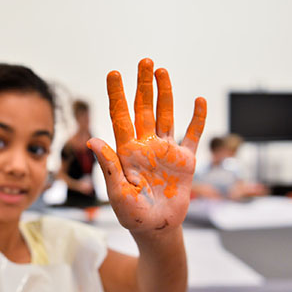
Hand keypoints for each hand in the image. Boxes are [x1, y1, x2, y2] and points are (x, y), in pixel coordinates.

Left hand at [88, 58, 205, 232]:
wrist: (156, 229)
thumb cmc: (132, 215)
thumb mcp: (118, 192)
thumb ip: (108, 166)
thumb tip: (93, 139)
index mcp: (126, 152)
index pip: (120, 117)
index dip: (117, 95)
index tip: (114, 74)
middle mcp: (146, 146)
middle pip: (144, 108)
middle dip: (143, 85)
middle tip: (145, 61)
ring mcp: (166, 151)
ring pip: (166, 115)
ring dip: (165, 93)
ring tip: (162, 71)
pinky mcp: (185, 160)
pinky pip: (193, 135)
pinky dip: (197, 119)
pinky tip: (198, 101)